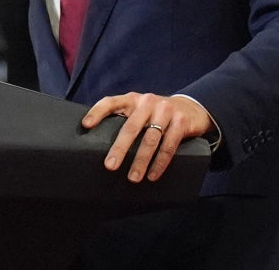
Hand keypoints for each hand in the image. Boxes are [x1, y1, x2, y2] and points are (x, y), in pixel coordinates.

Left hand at [81, 92, 215, 182]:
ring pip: (151, 138)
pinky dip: (160, 162)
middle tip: (110, 166)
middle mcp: (148, 102)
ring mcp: (166, 110)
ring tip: (133, 177)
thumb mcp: (141, 111)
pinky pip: (169, 145)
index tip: (86, 125)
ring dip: (141, 160)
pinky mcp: (181, 121)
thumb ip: (125, 119)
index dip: (98, 112)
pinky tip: (153, 174)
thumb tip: (97, 142)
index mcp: (133, 99)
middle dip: (120, 148)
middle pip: (131, 126)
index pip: (112, 102)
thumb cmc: (158, 114)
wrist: (192, 108)